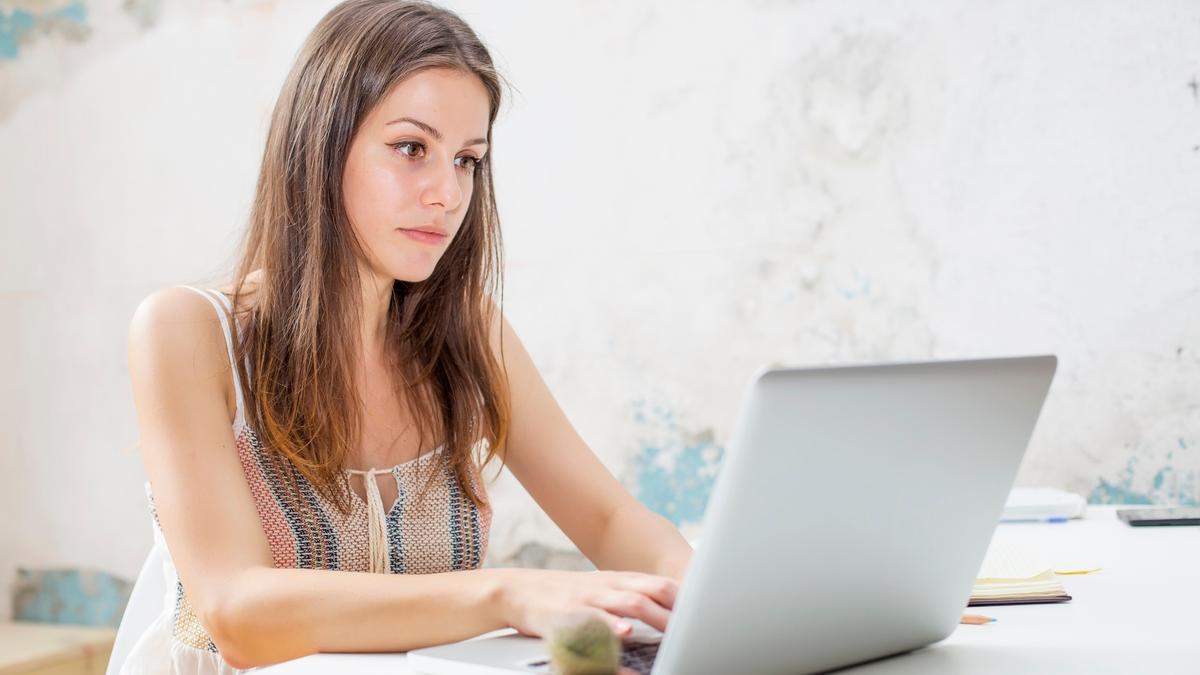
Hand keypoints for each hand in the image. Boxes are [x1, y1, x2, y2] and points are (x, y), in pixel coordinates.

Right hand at [497, 568, 678, 639]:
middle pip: (650, 591)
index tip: (704, 613)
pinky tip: (625, 637)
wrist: (516, 591)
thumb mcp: (598, 590)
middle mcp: (606, 587)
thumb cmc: (564, 595)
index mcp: (617, 581)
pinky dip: (613, 633)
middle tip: (695, 627)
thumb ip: (626, 598)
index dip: (684, 598)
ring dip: (654, 617)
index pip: (659, 584)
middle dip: (675, 609)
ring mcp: (589, 600)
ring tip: (673, 632)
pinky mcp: (569, 616)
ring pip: (628, 603)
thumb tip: (662, 610)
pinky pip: (595, 626)